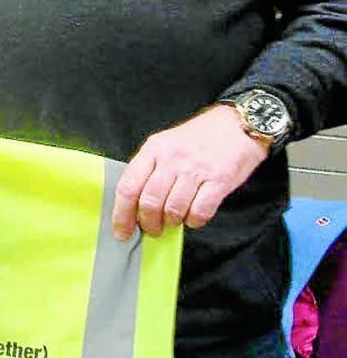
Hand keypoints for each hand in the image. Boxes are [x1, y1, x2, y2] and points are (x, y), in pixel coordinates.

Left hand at [111, 105, 268, 240]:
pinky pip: (199, 212)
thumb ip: (150, 170)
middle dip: (149, 223)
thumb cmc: (198, 138)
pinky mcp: (218, 181)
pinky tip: (194, 214)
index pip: (128, 186)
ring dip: (172, 222)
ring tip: (175, 218)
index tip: (121, 232)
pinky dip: (194, 221)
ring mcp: (195, 170)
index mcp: (153, 148)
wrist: (235, 125)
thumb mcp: (166, 144)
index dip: (121, 214)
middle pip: (149, 202)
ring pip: (173, 210)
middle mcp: (171, 158)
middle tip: (153, 229)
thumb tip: (134, 206)